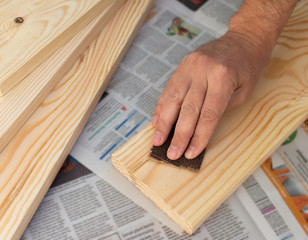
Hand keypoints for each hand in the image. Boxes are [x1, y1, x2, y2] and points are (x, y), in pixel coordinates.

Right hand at [152, 31, 268, 159]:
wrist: (243, 38)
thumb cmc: (248, 67)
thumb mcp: (244, 91)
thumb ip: (221, 109)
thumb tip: (198, 129)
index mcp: (222, 78)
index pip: (208, 115)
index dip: (198, 137)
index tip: (190, 154)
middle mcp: (202, 71)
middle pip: (188, 109)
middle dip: (178, 135)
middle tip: (171, 153)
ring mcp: (189, 66)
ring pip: (173, 99)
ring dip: (163, 123)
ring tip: (157, 140)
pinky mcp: (182, 65)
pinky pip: (169, 88)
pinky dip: (161, 106)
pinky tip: (156, 120)